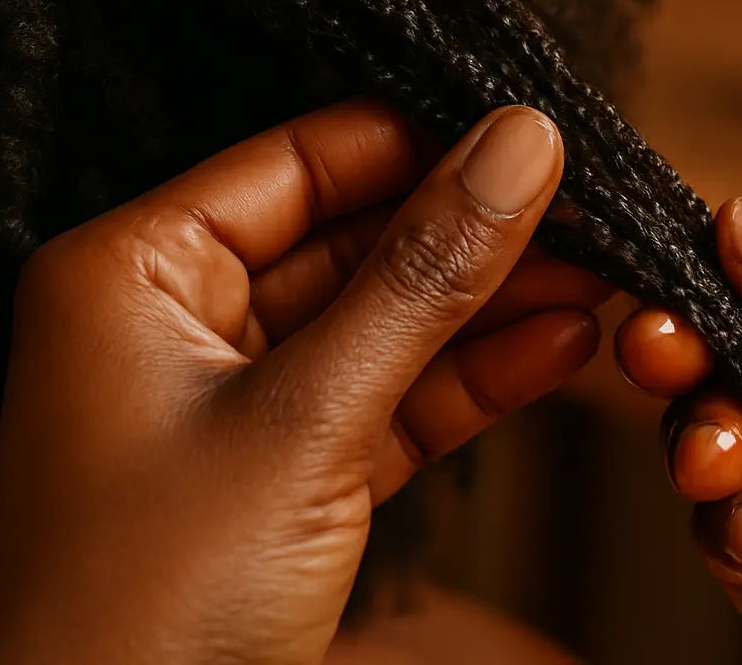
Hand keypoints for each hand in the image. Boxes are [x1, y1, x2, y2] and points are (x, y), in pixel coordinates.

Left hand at [0, 101, 608, 664]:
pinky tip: (561, 348)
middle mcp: (180, 321)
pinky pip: (391, 399)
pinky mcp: (288, 474)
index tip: (538, 135)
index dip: (426, 142)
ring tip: (607, 278)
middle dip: (478, 233)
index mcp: (135, 272)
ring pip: (387, 323)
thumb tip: (518, 145)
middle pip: (357, 239)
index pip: (302, 162)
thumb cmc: (152, 606)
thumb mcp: (305, 420)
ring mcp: (238, 402)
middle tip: (595, 213)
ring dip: (494, 307)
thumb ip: (422, 278)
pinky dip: (472, 380)